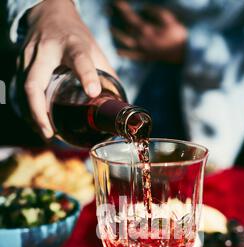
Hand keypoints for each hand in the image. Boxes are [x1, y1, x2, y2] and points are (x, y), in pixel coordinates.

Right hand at [21, 0, 115, 138]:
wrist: (49, 13)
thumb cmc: (76, 37)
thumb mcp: (94, 50)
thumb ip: (106, 75)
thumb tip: (119, 105)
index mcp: (72, 45)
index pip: (79, 59)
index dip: (86, 76)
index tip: (93, 92)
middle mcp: (47, 50)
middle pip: (35, 82)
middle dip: (39, 110)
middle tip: (50, 132)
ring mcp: (30, 56)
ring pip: (25, 89)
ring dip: (34, 114)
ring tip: (46, 133)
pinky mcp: (21, 63)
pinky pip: (22, 90)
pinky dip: (30, 108)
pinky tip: (39, 122)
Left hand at [111, 1, 186, 63]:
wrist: (183, 53)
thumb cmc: (177, 34)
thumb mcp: (168, 19)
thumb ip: (155, 12)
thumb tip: (143, 8)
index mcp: (147, 30)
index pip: (131, 17)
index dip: (123, 9)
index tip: (116, 2)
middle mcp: (143, 40)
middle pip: (126, 28)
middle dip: (117, 19)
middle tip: (108, 11)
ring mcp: (144, 50)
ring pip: (127, 42)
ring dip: (118, 35)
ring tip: (110, 29)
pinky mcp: (147, 56)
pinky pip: (134, 56)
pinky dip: (125, 54)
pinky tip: (118, 52)